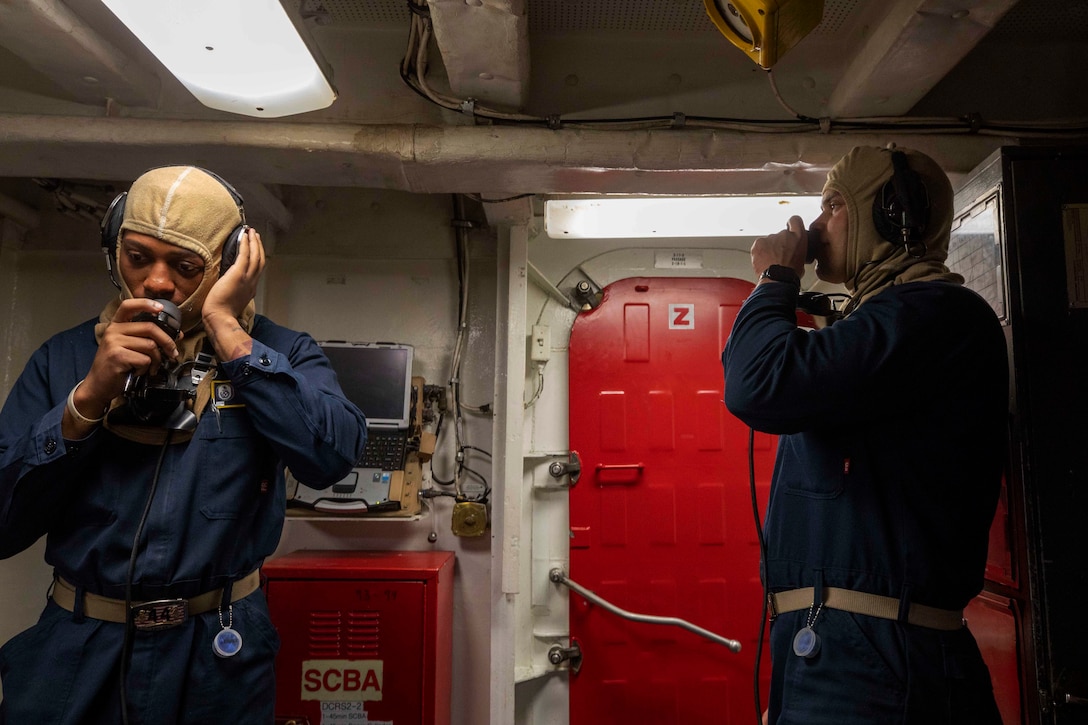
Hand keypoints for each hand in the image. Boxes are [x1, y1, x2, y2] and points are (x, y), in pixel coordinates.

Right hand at [73, 298, 183, 418]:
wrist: (99, 385)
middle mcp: (113, 330)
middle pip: (150, 327)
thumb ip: (148, 337)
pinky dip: (147, 368)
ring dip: (156, 359)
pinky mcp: (117, 356)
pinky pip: (144, 359)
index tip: (161, 308)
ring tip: (151, 367)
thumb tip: (177, 335)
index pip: (129, 305)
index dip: (146, 304)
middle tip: (172, 353)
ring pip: (150, 345)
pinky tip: (139, 372)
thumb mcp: (129, 347)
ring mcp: (114, 343)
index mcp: (116, 325)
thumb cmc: (117, 366)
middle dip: (167, 341)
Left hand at [203, 227, 264, 322]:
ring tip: (251, 232)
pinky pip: (245, 255)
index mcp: (251, 288)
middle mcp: (252, 282)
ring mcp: (247, 278)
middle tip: (256, 235)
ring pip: (255, 256)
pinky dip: (246, 244)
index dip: (257, 257)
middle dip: (259, 246)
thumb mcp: (233, 300)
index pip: (257, 269)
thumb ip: (235, 290)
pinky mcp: (238, 274)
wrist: (220, 317)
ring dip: (254, 242)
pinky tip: (244, 236)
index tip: (255, 248)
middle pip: (260, 260)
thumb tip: (229, 283)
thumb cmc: (221, 312)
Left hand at [751, 215, 807, 280]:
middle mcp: (785, 234)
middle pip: (780, 235)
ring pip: (769, 241)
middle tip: (779, 256)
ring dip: (769, 249)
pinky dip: (760, 252)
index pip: (795, 220)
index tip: (789, 228)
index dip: (791, 225)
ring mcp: (771, 237)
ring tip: (772, 262)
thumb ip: (797, 249)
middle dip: (779, 244)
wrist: (778, 278)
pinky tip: (764, 261)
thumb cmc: (791, 273)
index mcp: (799, 236)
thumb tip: (793, 252)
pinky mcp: (759, 243)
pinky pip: (759, 246)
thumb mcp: (803, 259)